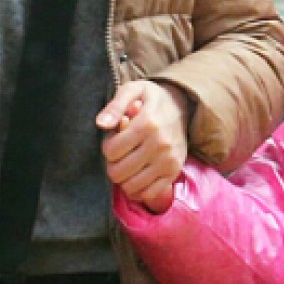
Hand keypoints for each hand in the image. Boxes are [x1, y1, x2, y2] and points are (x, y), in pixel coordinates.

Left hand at [98, 80, 191, 211]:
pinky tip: (136, 177)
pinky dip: (138, 190)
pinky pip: (149, 193)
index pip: (112, 151)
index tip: (115, 139)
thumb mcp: (132, 90)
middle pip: (119, 171)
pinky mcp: (174, 172)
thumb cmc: (151, 99)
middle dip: (113, 164)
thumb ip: (115, 106)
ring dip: (124, 178)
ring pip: (132, 185)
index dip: (107, 147)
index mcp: (147, 124)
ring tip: (128, 163)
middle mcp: (160, 144)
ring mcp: (169, 161)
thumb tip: (101, 124)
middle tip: (120, 153)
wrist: (182, 106)